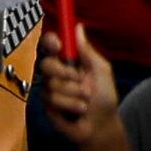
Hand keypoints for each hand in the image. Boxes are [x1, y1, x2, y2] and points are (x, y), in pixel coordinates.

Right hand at [32, 29, 110, 148]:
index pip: (51, 46)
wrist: (100, 124)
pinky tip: (78, 109)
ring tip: (85, 99)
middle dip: (64, 72)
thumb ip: (87, 51)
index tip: (58, 45)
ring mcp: (50, 90)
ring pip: (52, 84)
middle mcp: (57, 73)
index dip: (50, 42)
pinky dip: (70, 103)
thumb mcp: (100, 70)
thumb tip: (78, 26)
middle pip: (46, 64)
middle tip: (79, 78)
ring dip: (74, 92)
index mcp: (70, 61)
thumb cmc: (104, 96)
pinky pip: (52, 99)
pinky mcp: (46, 106)